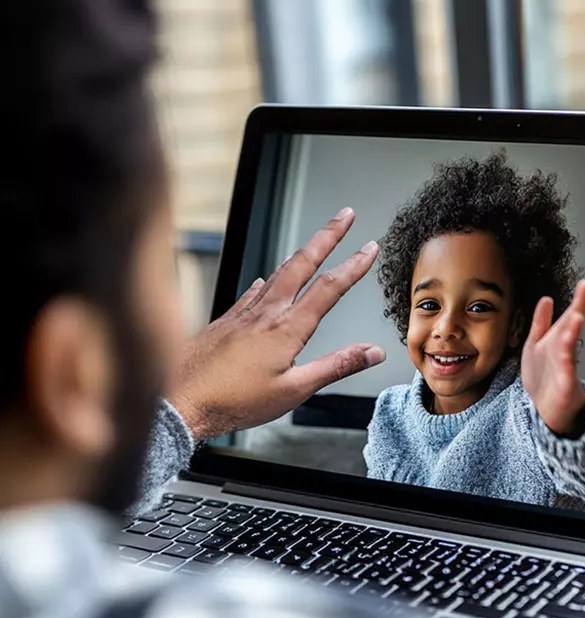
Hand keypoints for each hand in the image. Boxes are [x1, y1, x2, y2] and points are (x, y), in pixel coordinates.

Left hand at [168, 208, 385, 439]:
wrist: (180, 400)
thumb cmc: (233, 400)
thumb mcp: (295, 390)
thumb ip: (336, 367)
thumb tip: (371, 352)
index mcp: (286, 329)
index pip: (328, 288)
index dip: (353, 265)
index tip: (369, 248)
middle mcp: (264, 314)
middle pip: (301, 263)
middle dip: (327, 236)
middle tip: (344, 216)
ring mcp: (241, 315)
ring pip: (275, 273)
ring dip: (299, 254)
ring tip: (313, 243)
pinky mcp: (223, 323)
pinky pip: (249, 294)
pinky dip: (264, 282)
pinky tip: (262, 282)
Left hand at [520, 280, 584, 437]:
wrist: (546, 409)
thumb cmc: (544, 378)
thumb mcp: (537, 344)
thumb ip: (541, 322)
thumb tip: (546, 299)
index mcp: (557, 341)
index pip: (568, 317)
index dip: (577, 301)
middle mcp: (564, 352)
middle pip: (572, 329)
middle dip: (577, 312)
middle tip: (584, 293)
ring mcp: (566, 369)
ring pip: (569, 349)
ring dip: (572, 333)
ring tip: (576, 317)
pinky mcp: (565, 387)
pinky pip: (567, 374)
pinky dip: (568, 364)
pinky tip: (567, 354)